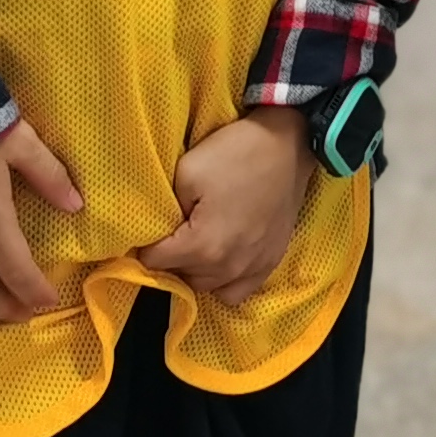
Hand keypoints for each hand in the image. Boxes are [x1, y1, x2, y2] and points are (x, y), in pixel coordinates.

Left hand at [138, 106, 311, 307]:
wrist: (288, 144)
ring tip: (197, 243)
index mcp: (202, 245)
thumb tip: (159, 231)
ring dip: (195, 270)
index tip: (150, 229)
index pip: (154, 261)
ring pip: (206, 286)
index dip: (146, 244)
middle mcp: (227, 267)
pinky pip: (236, 292)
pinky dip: (223, 282)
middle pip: (180, 276)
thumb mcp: (187, 170)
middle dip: (171, 257)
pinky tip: (221, 259)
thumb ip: (166, 208)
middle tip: (173, 230)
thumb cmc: (235, 153)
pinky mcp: (270, 262)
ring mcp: (252, 268)